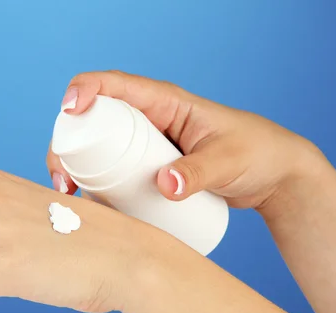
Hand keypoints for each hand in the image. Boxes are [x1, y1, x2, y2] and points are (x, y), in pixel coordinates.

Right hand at [47, 70, 325, 211]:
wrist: (271, 176)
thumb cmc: (256, 154)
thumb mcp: (228, 161)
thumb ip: (198, 173)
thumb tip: (163, 186)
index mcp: (164, 102)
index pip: (114, 85)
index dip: (84, 91)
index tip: (69, 112)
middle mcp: (147, 120)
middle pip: (92, 121)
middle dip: (67, 143)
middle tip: (64, 178)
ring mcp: (143, 146)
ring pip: (95, 148)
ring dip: (73, 166)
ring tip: (71, 194)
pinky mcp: (145, 169)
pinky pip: (110, 171)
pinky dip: (92, 184)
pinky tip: (87, 204)